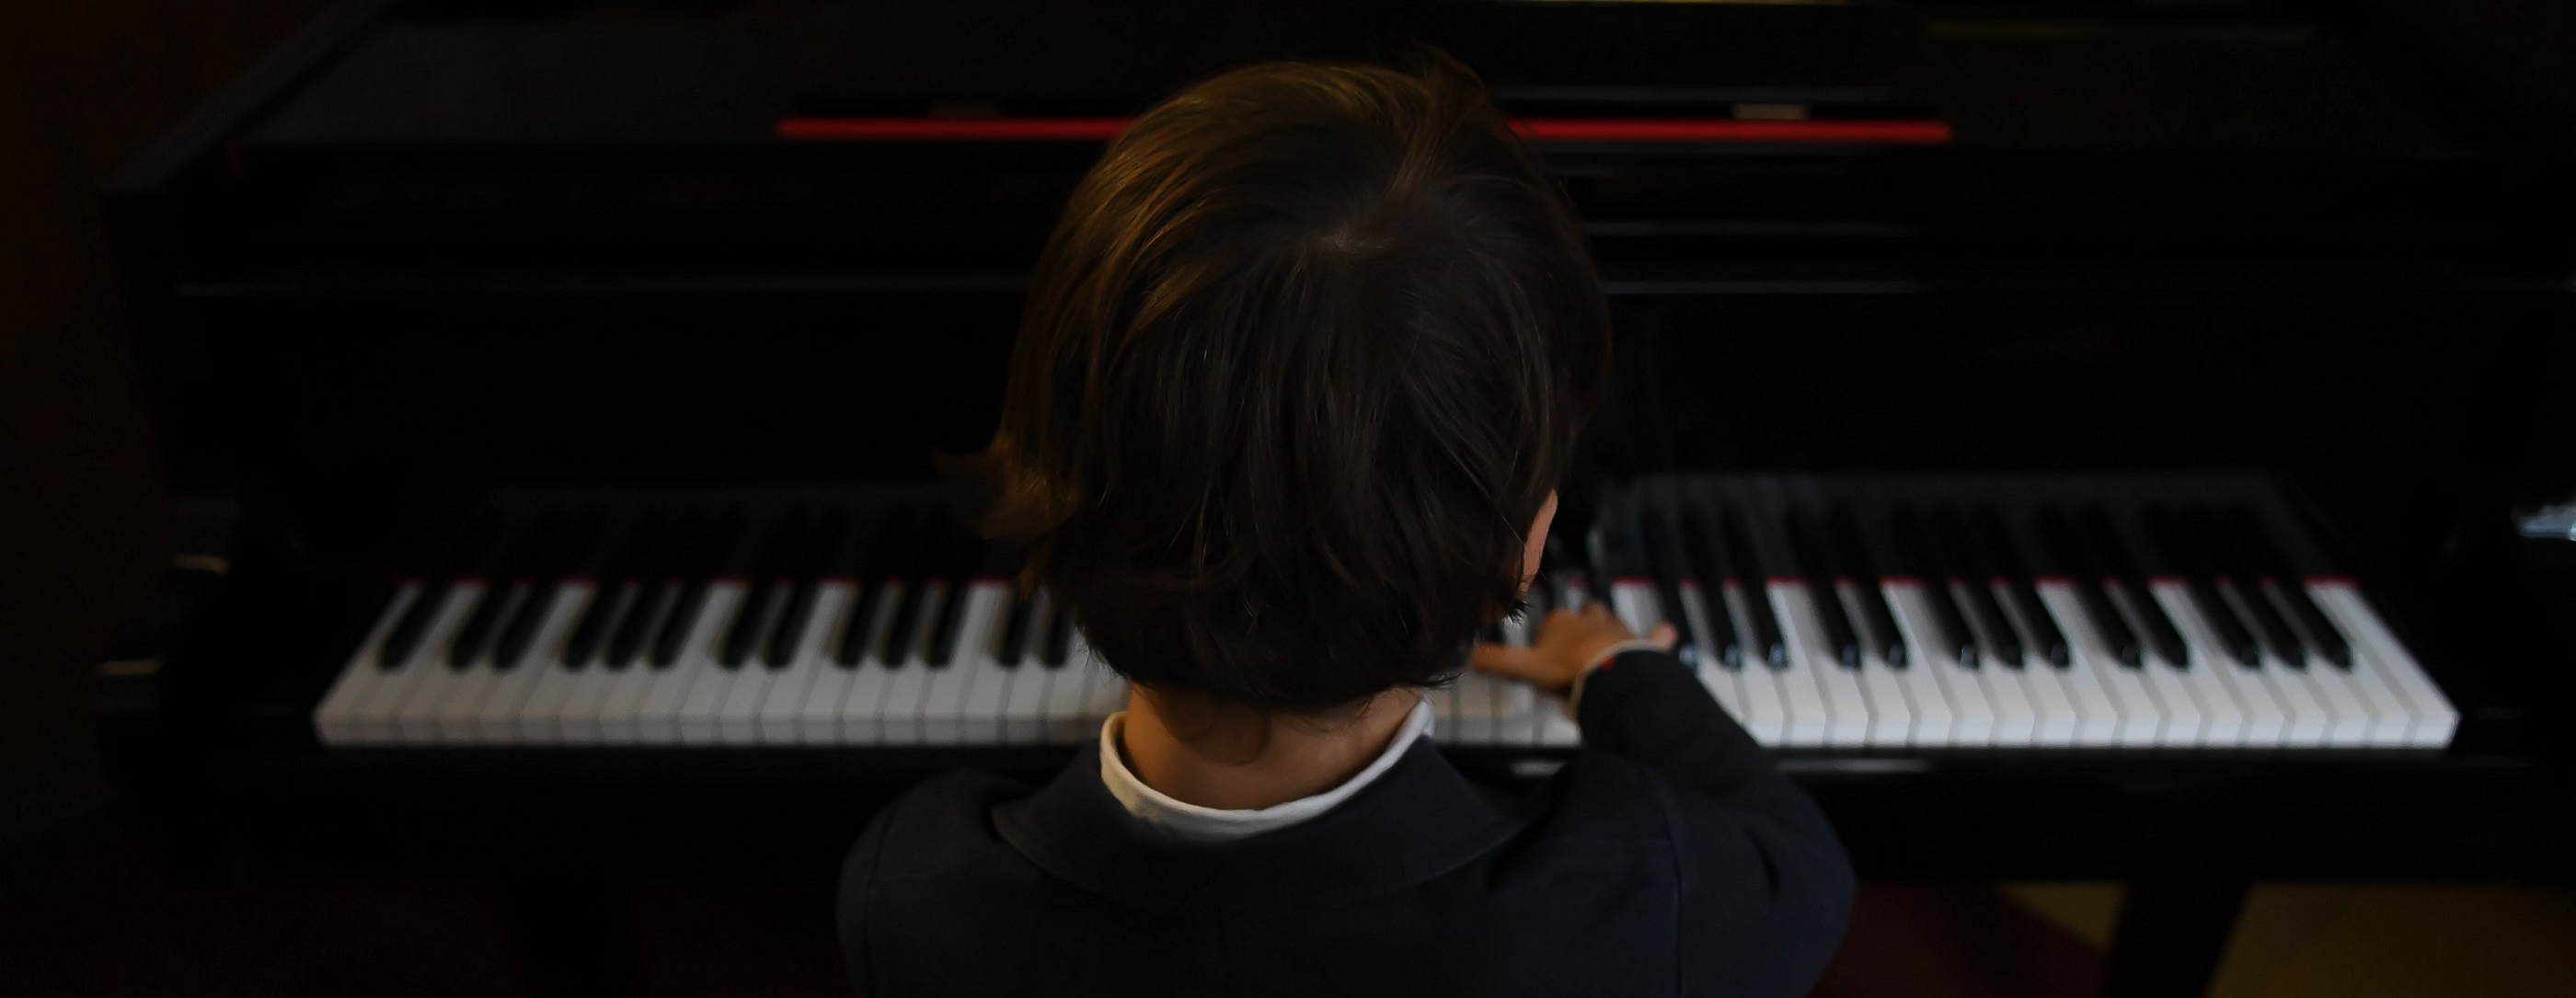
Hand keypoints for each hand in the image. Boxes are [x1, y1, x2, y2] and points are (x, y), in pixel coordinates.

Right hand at [1470, 604, 1677, 697]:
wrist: (1608, 675)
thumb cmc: (1565, 670)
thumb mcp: (1523, 667)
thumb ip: (1496, 661)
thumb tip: (1467, 657)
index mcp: (1562, 621)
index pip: (1552, 623)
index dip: (1548, 640)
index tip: (1546, 662)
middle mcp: (1591, 618)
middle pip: (1584, 616)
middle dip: (1581, 628)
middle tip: (1575, 654)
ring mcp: (1620, 629)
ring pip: (1614, 622)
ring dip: (1611, 631)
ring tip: (1606, 649)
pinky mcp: (1645, 644)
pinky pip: (1657, 636)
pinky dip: (1660, 636)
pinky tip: (1666, 633)